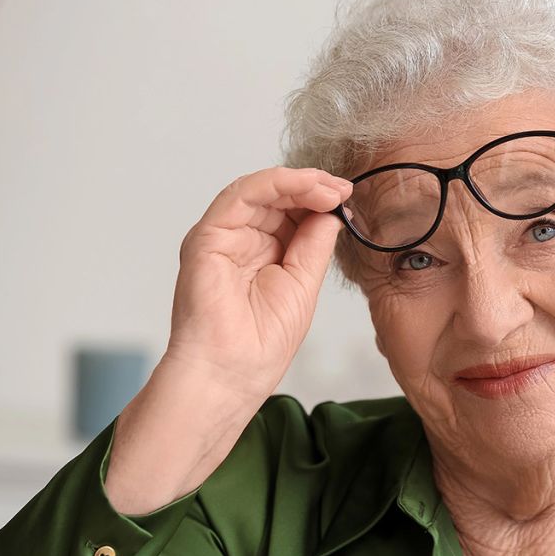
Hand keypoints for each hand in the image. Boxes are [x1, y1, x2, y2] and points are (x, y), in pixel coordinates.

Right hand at [163, 166, 351, 401]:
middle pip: (276, 197)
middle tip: (343, 190)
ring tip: (330, 189)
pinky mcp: (207, 237)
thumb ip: (314, 244)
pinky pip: (241, 195)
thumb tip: (333, 212)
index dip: (318, 200)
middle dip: (313, 188)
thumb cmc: (261, 343)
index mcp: (261, 253)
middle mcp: (239, 240)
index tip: (347, 198)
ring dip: (299, 182)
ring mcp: (221, 237)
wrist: (232, 373)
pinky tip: (306, 186)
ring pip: (260, 190)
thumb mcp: (303, 283)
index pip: (289, 212)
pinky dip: (275, 183)